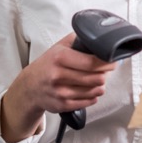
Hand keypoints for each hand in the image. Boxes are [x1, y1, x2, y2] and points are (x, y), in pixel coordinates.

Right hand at [0, 32, 116, 142]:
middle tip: (105, 71)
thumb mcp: (58, 47)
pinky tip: (90, 90)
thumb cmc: (48, 65)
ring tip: (97, 80)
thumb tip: (98, 37)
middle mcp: (58, 75)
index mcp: (60, 57)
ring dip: (100, 85)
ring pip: (94, 91)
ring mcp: (60, 92)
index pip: (92, 62)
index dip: (107, 62)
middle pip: (96, 78)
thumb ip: (77, 40)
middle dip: (104, 74)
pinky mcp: (62, 105)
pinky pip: (88, 102)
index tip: (112, 61)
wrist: (29, 86)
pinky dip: (93, 96)